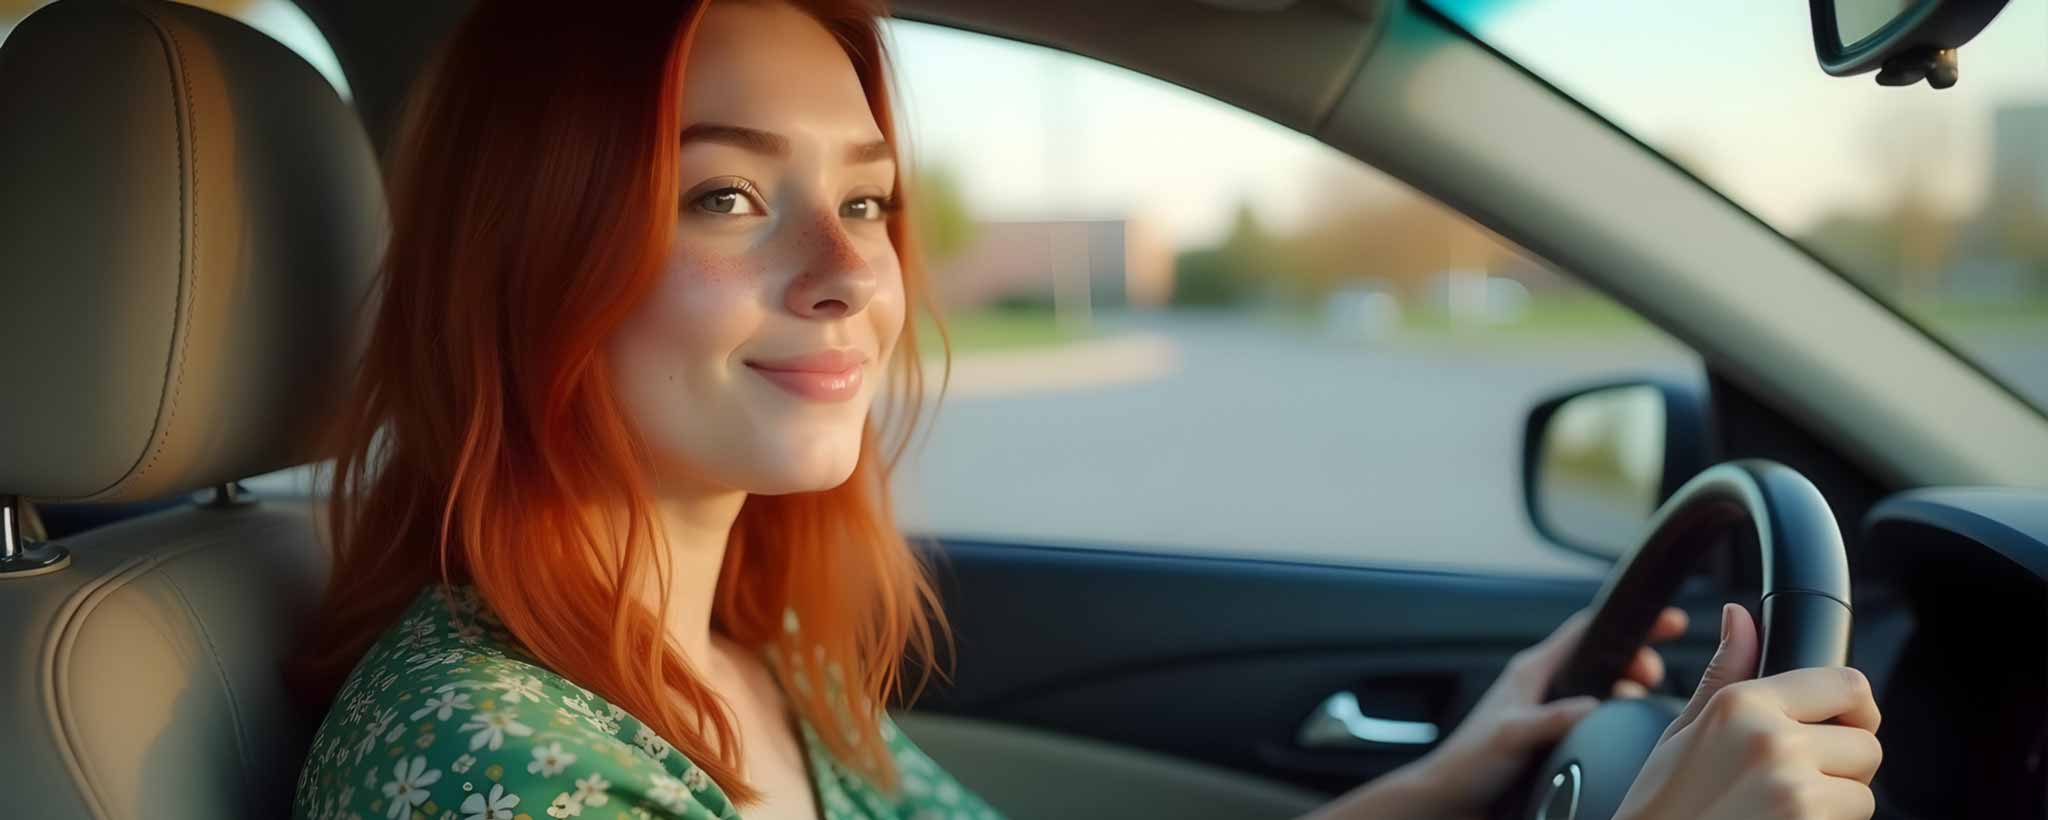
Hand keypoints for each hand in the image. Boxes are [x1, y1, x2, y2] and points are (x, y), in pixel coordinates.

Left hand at [1394, 606, 1689, 819]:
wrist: (1451, 801)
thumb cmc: (1467, 764)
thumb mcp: (1511, 734)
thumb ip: (1551, 717)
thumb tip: (1594, 705)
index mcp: (1533, 671)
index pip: (1588, 631)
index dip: (1628, 621)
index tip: (1667, 621)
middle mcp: (1545, 687)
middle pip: (1604, 658)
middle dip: (1637, 659)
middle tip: (1655, 675)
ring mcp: (1551, 712)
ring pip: (1603, 688)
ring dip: (1629, 690)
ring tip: (1644, 698)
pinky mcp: (1555, 738)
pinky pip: (1596, 719)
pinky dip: (1617, 718)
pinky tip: (1628, 728)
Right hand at [1613, 603, 1881, 819]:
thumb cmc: (1662, 806)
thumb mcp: (1683, 731)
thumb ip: (1725, 672)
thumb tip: (1739, 617)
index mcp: (1741, 704)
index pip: (1848, 684)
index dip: (1853, 709)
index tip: (1841, 726)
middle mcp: (1772, 740)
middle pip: (1866, 744)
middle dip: (1842, 766)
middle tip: (1793, 782)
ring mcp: (1794, 789)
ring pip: (1864, 793)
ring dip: (1836, 804)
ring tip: (1782, 811)